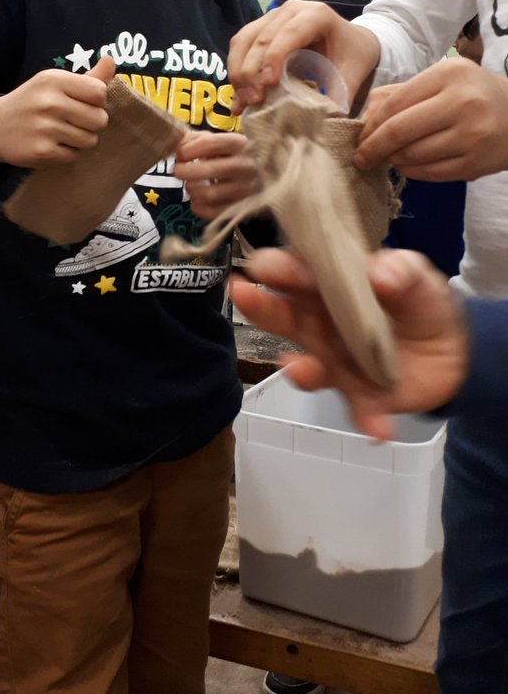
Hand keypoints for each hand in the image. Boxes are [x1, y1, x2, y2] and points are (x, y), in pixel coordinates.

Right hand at [0, 55, 114, 166]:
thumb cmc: (31, 102)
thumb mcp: (53, 82)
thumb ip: (86, 76)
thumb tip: (111, 60)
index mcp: (54, 80)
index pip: (99, 91)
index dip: (98, 101)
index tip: (85, 103)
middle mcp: (49, 102)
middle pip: (100, 119)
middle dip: (93, 123)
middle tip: (76, 122)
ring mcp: (45, 128)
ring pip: (90, 140)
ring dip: (81, 140)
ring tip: (63, 134)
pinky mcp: (41, 151)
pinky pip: (74, 156)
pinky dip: (68, 153)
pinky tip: (53, 145)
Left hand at [174, 131, 260, 218]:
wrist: (264, 177)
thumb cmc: (234, 156)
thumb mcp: (221, 142)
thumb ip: (197, 140)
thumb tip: (176, 145)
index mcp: (240, 144)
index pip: (210, 144)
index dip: (188, 149)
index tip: (179, 154)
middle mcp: (246, 166)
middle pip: (209, 170)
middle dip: (185, 171)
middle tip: (178, 171)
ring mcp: (245, 190)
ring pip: (209, 194)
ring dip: (192, 189)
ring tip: (190, 185)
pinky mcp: (241, 208)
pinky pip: (212, 212)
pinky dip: (198, 206)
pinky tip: (197, 199)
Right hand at [228, 0, 379, 112]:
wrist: (352, 40)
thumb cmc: (353, 54)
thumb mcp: (353, 73)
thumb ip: (341, 94)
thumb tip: (327, 123)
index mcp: (316, 15)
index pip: (289, 33)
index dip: (274, 57)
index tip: (268, 85)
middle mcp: (290, 10)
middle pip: (261, 37)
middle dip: (252, 71)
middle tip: (254, 101)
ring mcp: (272, 16)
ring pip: (244, 40)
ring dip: (238, 71)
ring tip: (243, 101)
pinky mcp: (260, 27)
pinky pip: (240, 44)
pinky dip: (235, 69)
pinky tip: (238, 95)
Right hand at [230, 247, 468, 440]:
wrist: (451, 349)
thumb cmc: (416, 302)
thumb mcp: (417, 277)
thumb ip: (402, 270)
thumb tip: (380, 274)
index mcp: (329, 289)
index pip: (297, 274)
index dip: (280, 267)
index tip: (264, 265)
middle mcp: (320, 326)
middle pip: (285, 317)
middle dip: (262, 306)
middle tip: (243, 293)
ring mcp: (336, 364)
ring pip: (308, 369)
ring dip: (302, 371)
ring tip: (301, 370)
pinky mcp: (361, 397)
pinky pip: (358, 411)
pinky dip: (367, 419)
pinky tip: (379, 428)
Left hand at [356, 57, 507, 179]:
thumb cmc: (473, 94)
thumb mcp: (442, 80)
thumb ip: (401, 94)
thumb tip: (364, 117)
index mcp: (448, 75)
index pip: (394, 104)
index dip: (370, 125)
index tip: (359, 138)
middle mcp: (461, 102)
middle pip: (399, 132)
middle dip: (373, 148)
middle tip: (361, 158)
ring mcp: (471, 135)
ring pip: (413, 155)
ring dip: (392, 160)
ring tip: (388, 158)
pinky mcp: (476, 163)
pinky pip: (430, 173)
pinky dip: (411, 172)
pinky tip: (407, 166)